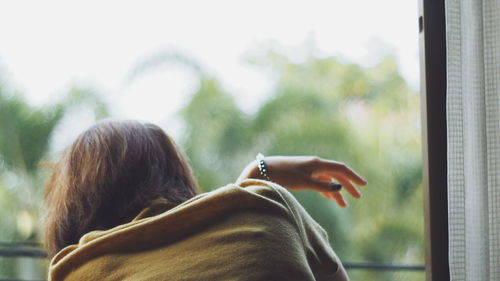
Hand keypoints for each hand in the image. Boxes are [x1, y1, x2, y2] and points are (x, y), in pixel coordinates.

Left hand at [238, 156, 366, 206]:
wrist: (263, 170)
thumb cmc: (283, 175)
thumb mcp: (303, 182)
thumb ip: (322, 186)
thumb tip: (339, 189)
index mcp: (317, 163)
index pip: (341, 169)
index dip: (353, 177)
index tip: (363, 185)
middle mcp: (315, 164)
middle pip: (336, 174)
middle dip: (348, 185)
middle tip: (358, 197)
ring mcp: (309, 169)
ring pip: (328, 180)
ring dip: (336, 192)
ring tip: (344, 205)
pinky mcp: (302, 175)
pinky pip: (319, 182)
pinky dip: (326, 190)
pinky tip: (330, 198)